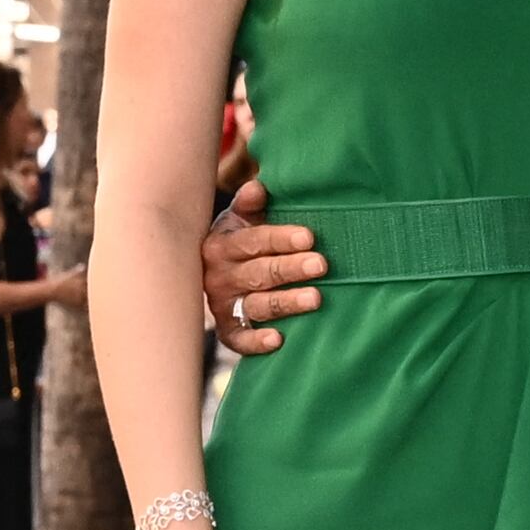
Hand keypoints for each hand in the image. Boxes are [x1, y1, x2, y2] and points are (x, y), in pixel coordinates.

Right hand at [200, 179, 322, 358]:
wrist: (208, 278)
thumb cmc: (238, 243)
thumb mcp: (239, 221)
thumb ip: (250, 204)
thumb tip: (259, 187)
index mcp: (222, 246)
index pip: (253, 241)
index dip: (280, 239)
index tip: (308, 237)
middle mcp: (219, 276)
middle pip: (259, 273)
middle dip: (291, 268)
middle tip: (321, 265)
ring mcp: (223, 305)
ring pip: (256, 305)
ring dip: (286, 302)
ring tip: (316, 298)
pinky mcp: (227, 331)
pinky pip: (238, 340)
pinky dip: (255, 342)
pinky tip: (278, 340)